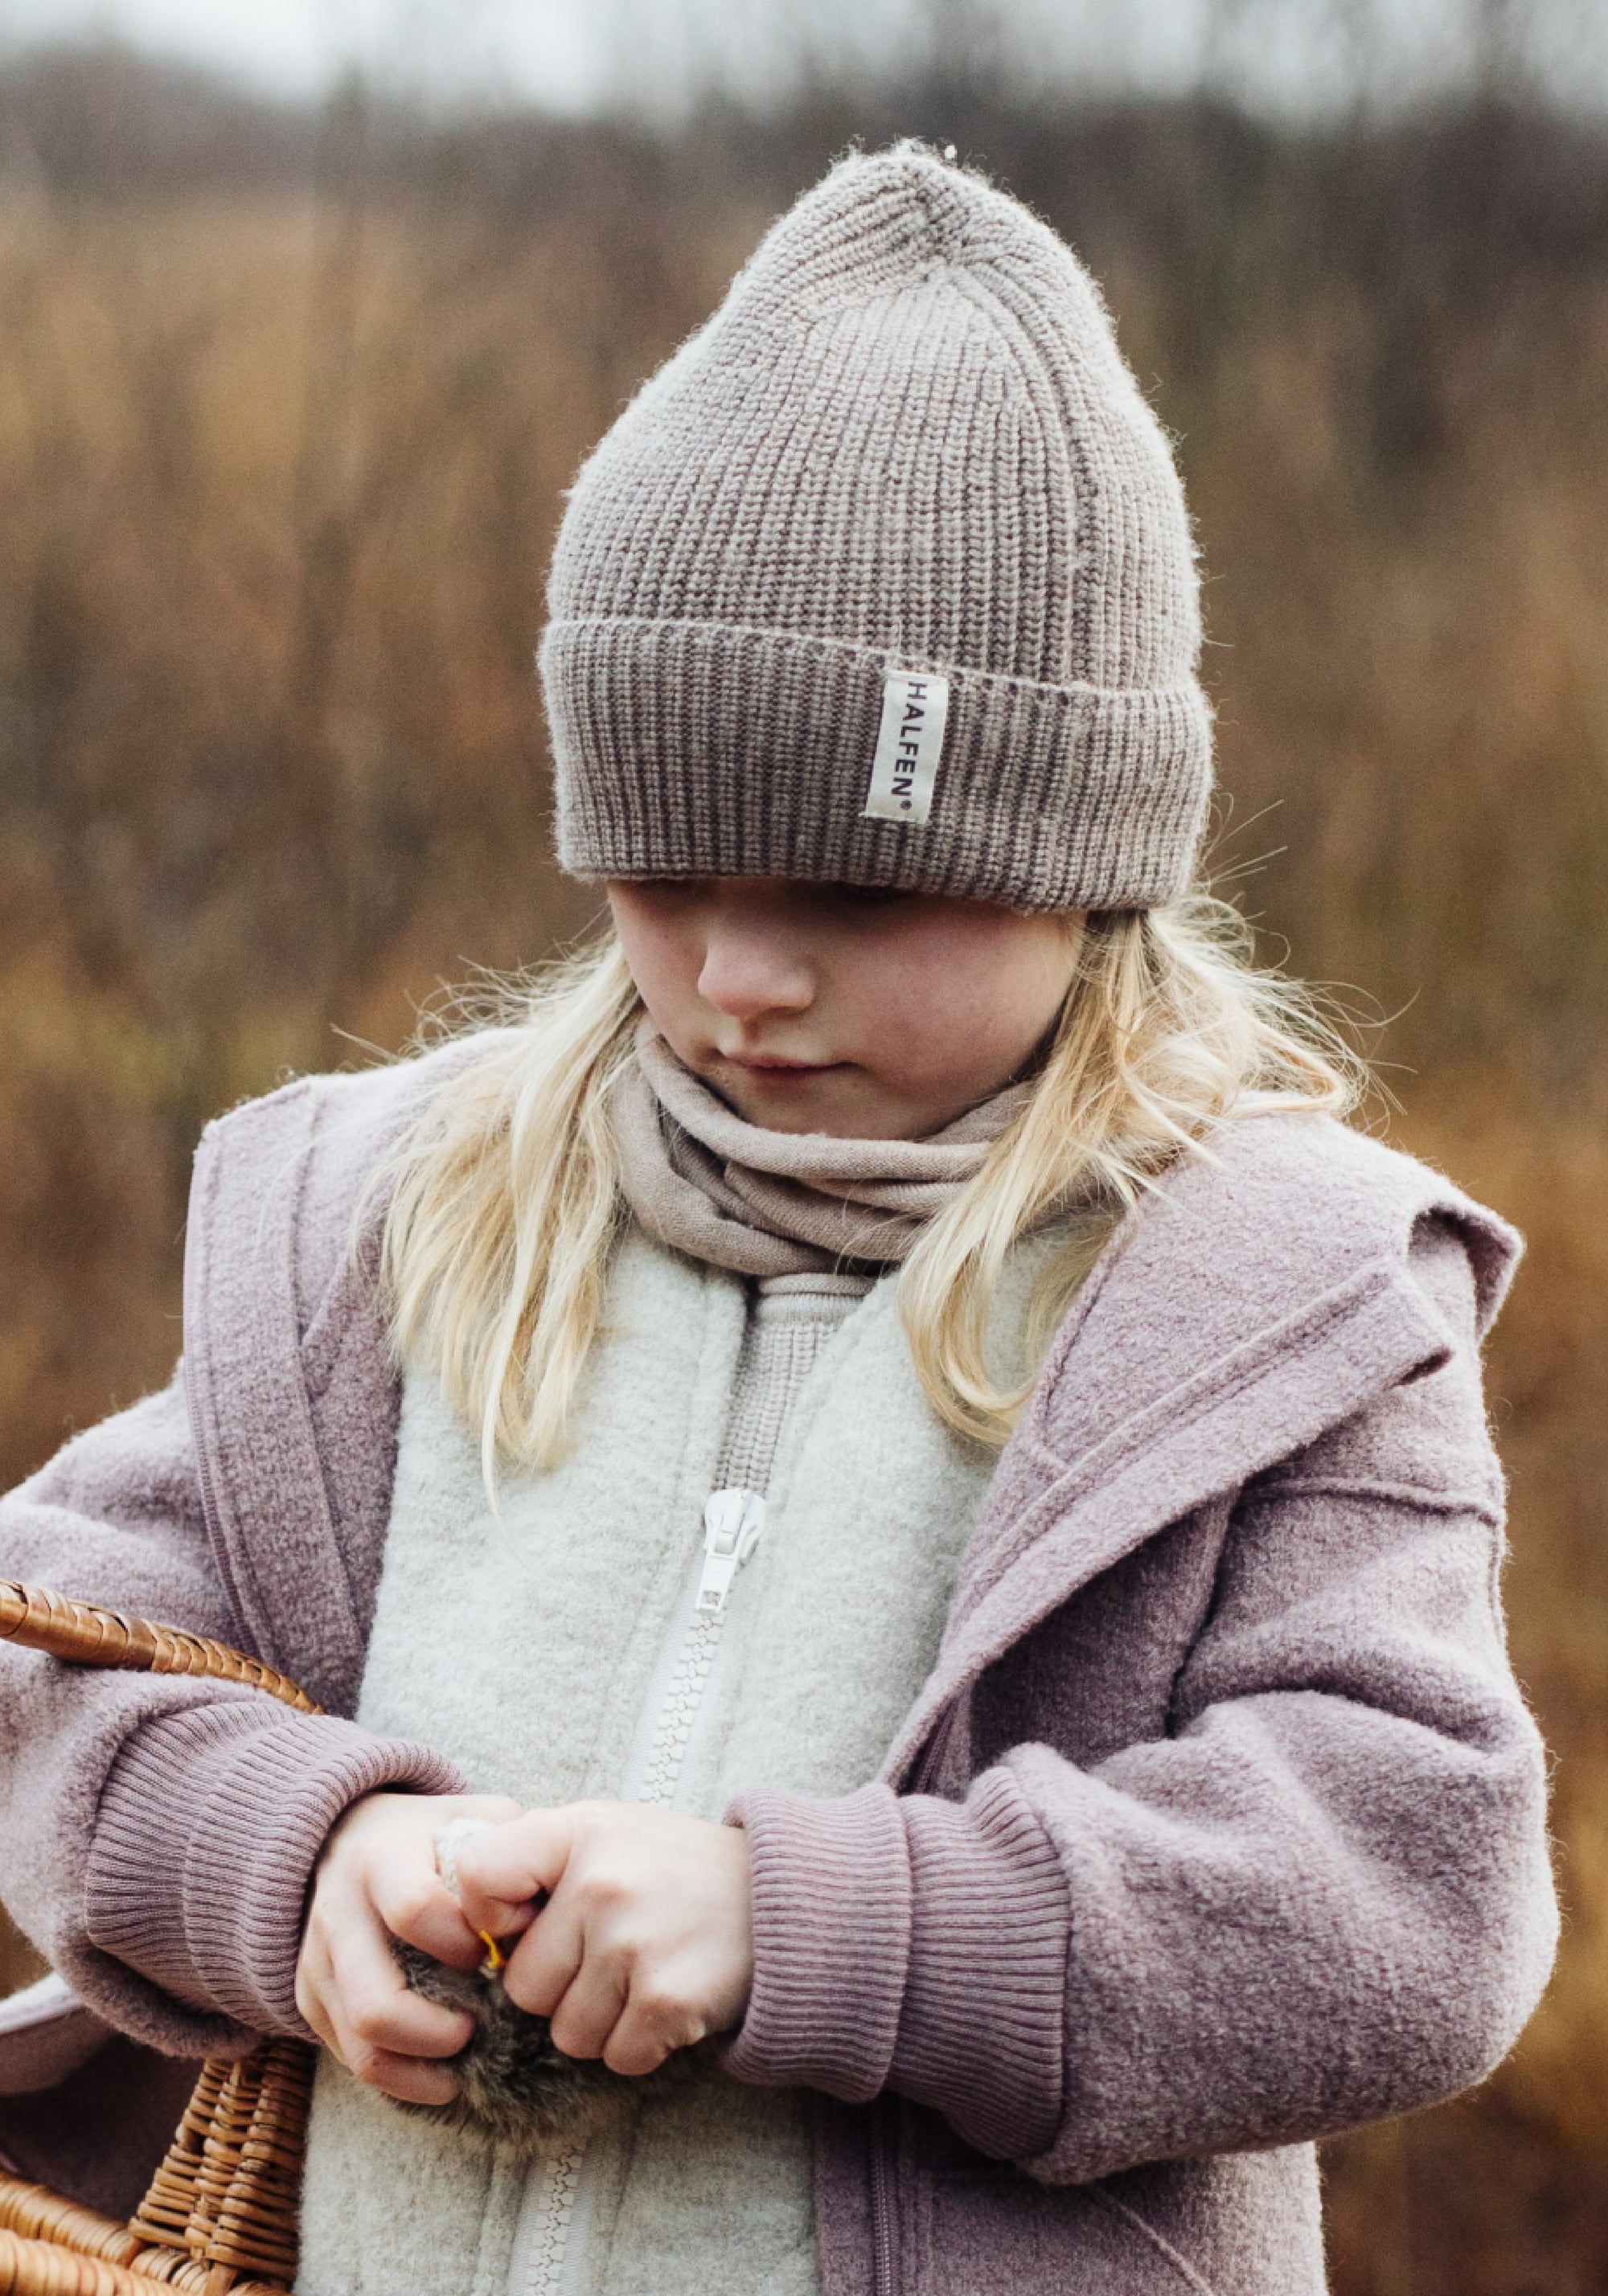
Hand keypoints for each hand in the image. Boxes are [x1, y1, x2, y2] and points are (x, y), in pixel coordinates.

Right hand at [295, 1789, 521, 2103]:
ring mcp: (317, 1962)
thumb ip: (514, 1847)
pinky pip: (351, 2060)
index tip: (489, 1952)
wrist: (351, 1838)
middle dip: (438, 2033)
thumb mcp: (474, 1818)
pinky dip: (400, 2078)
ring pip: (361, 2047)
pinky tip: (440, 2068)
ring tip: (464, 2054)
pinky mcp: (311, 1999)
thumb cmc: (432, 1837)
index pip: (413, 1911)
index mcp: (381, 1860)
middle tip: (477, 2025)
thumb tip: (548, 1908)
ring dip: (421, 2067)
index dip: (460, 1944)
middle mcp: (338, 1913)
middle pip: (377, 2006)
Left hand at [453, 1803, 753, 2077]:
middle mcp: (600, 1882)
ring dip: (601, 2021)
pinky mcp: (667, 2000)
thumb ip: (538, 1863)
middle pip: (522, 1983)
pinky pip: (616, 2056)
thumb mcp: (607, 1832)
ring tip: (645, 1973)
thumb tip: (469, 1929)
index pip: (477, 1880)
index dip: (490, 1918)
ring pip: (566, 2031)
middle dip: (560, 1986)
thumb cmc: (675, 1870)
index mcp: (578, 1830)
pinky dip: (641, 2043)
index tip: (528, 1922)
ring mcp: (634, 1943)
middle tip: (614, 1952)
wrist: (783, 1900)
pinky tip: (670, 1999)